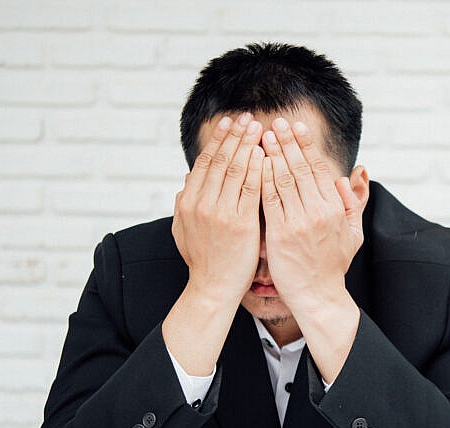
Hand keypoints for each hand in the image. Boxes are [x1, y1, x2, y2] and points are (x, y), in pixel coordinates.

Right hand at [161, 113, 263, 377]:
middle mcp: (201, 203)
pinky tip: (266, 155)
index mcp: (188, 202)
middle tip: (247, 117)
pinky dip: (259, 169)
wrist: (212, 289)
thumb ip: (184, 205)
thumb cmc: (203, 261)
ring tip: (260, 128)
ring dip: (248, 145)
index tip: (229, 123)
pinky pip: (252, 189)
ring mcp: (220, 213)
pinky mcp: (240, 224)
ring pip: (236, 170)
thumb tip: (186, 184)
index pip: (205, 163)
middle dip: (235, 136)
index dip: (218, 140)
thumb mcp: (183, 230)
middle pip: (221, 160)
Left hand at [259, 117, 362, 317]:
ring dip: (272, 154)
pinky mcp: (280, 235)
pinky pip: (269, 200)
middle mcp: (319, 212)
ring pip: (283, 180)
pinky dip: (261, 179)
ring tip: (262, 136)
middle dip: (287, 142)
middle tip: (276, 122)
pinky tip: (254, 164)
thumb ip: (354, 203)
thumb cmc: (333, 266)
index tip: (296, 127)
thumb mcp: (353, 233)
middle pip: (300, 168)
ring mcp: (299, 223)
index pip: (318, 168)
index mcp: (335, 208)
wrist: (318, 296)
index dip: (306, 145)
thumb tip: (355, 174)